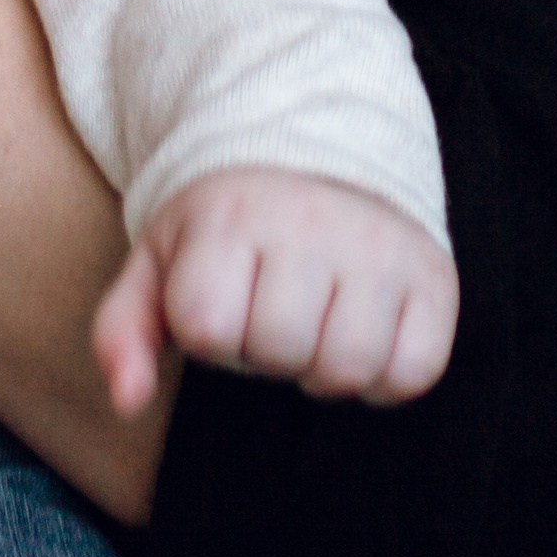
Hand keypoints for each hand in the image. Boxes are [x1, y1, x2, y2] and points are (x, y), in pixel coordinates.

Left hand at [92, 168, 457, 416]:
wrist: (318, 154)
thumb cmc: (228, 227)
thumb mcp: (159, 259)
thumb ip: (122, 329)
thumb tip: (125, 402)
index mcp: (231, 216)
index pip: (207, 324)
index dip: (208, 332)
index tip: (221, 294)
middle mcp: (311, 224)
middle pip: (280, 349)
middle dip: (265, 349)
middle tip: (271, 309)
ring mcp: (379, 247)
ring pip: (349, 367)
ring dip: (324, 368)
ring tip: (316, 324)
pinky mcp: (434, 275)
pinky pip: (414, 371)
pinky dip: (387, 375)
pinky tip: (364, 335)